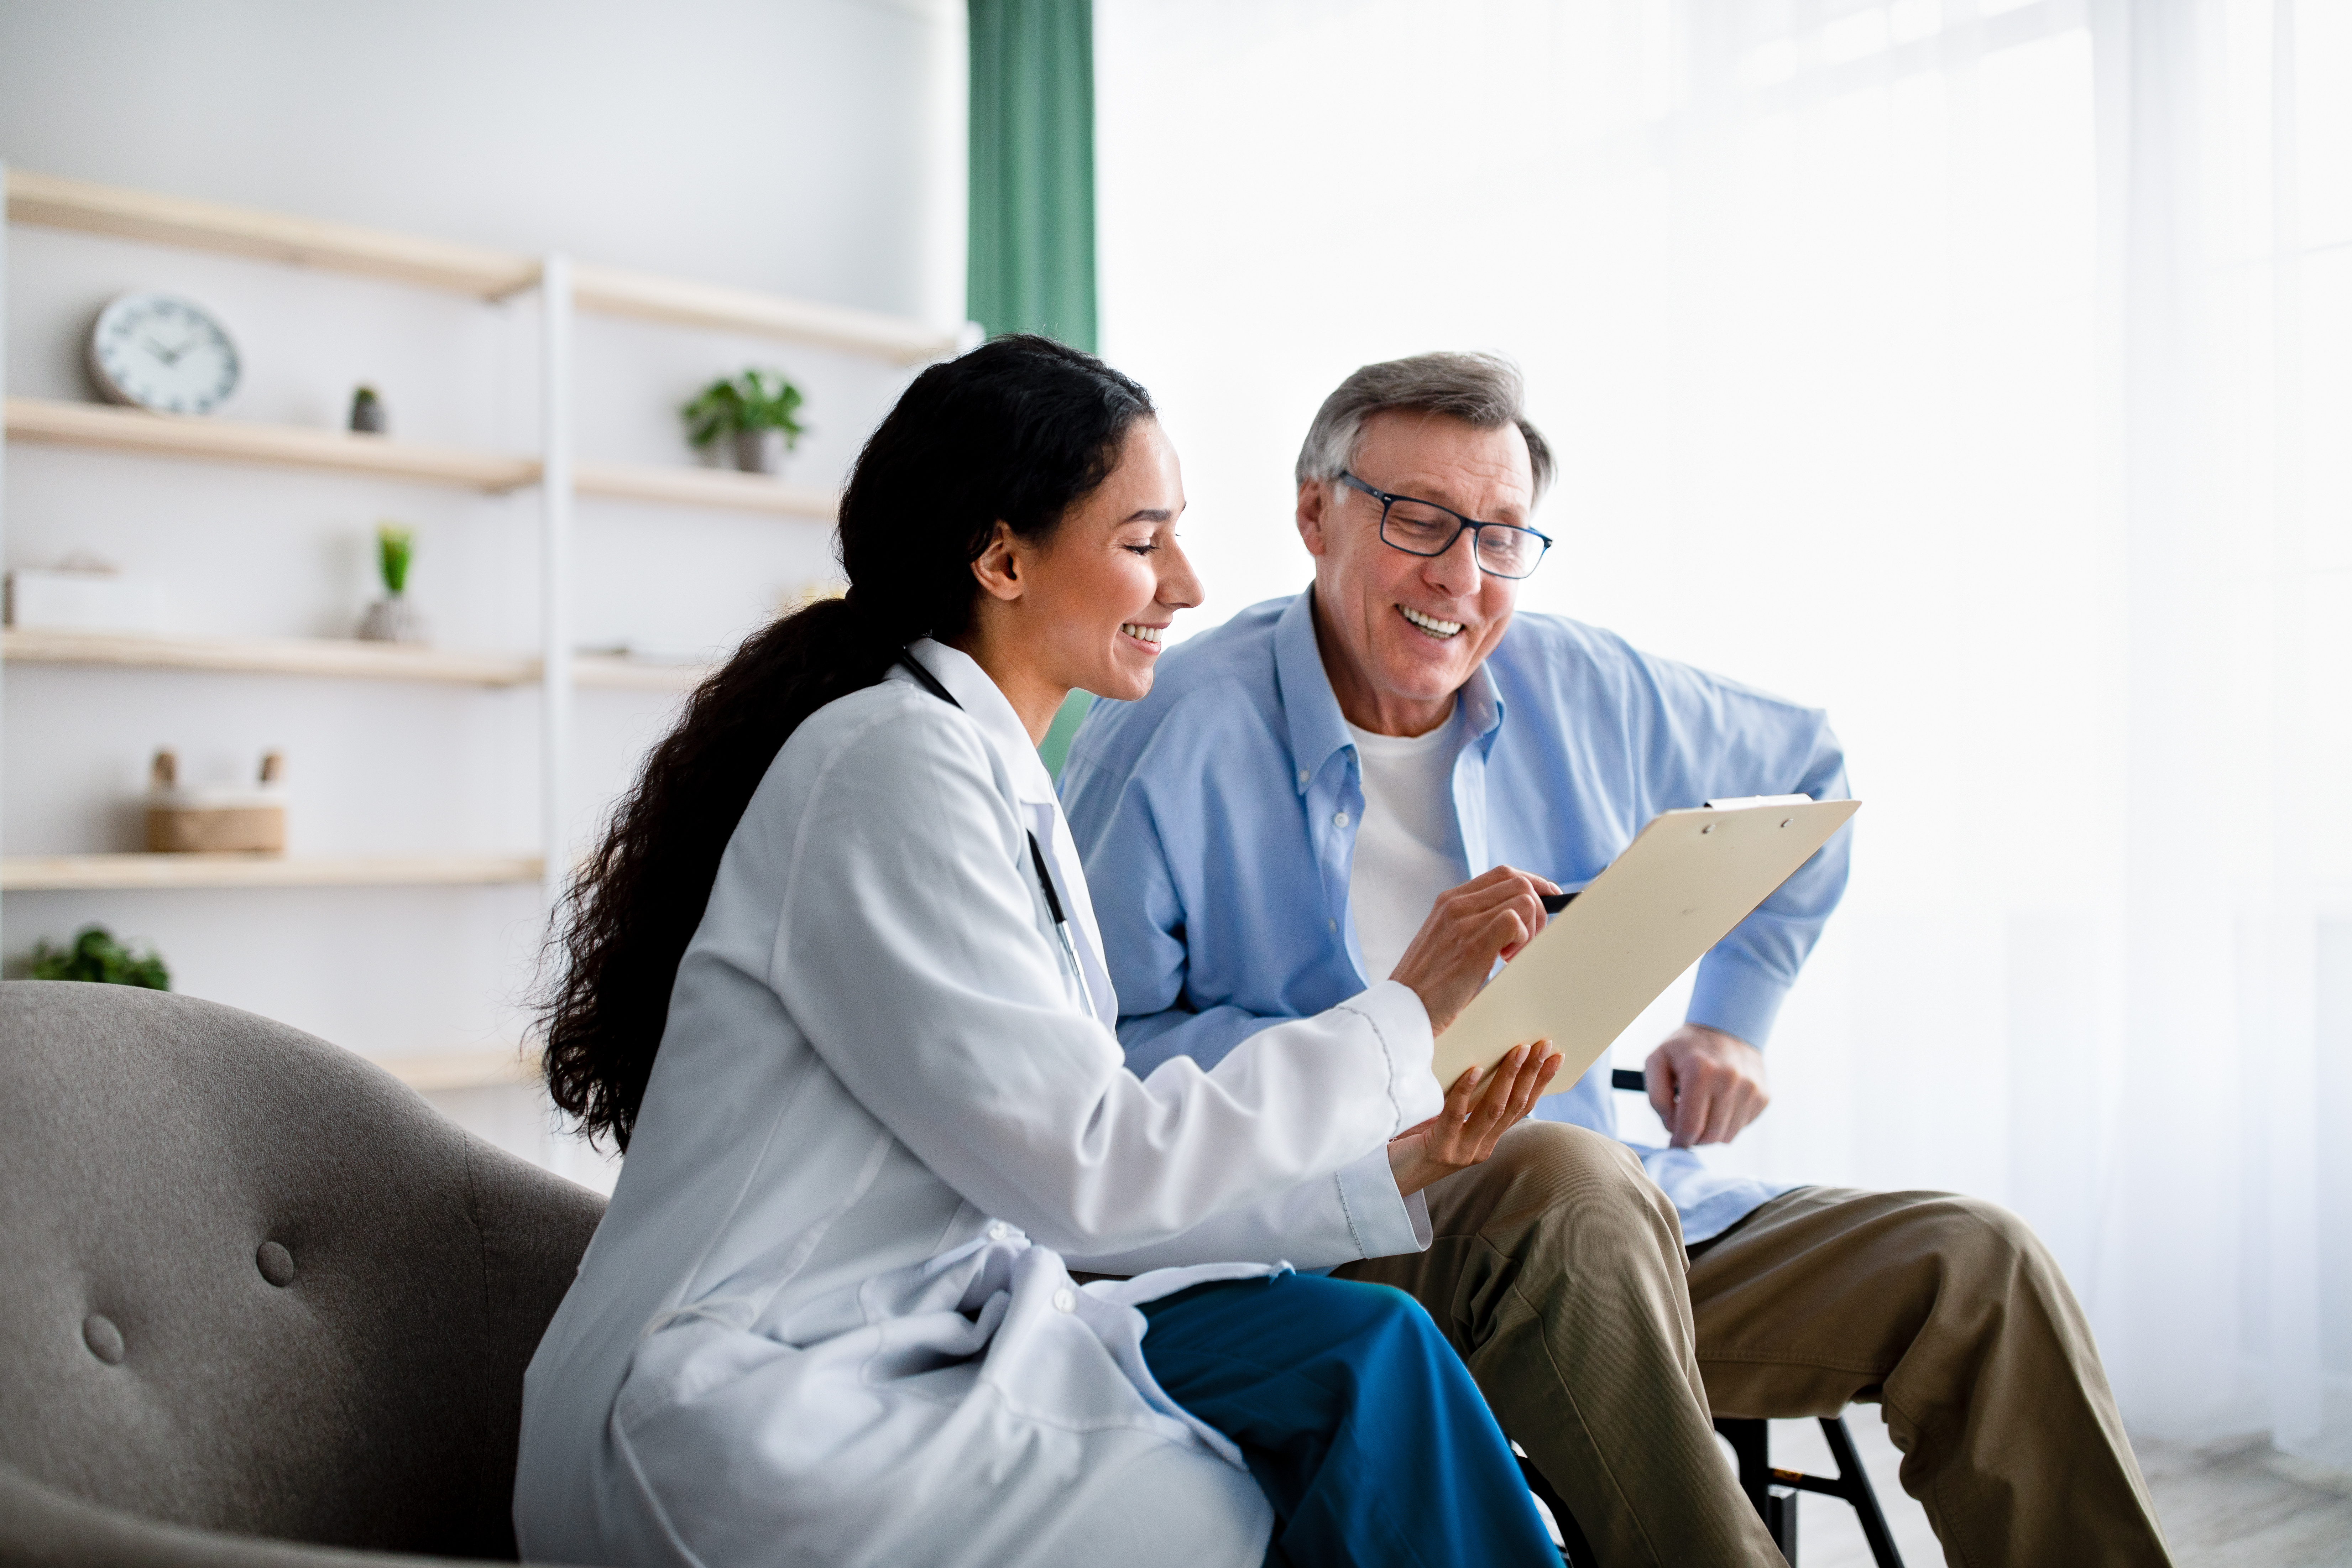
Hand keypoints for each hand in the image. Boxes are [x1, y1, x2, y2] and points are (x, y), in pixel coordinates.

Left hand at [1387, 1042, 1561, 1196]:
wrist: (1388, 1179)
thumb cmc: (1413, 1142)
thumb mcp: (1447, 1120)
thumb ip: (1467, 1101)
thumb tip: (1482, 1058)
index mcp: (1487, 1140)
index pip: (1522, 1108)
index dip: (1541, 1082)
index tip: (1556, 1056)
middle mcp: (1480, 1148)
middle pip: (1514, 1106)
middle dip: (1532, 1073)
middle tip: (1544, 1045)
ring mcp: (1462, 1150)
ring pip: (1493, 1110)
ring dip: (1508, 1077)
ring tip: (1518, 1050)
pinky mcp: (1439, 1150)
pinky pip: (1455, 1116)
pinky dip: (1466, 1090)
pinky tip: (1474, 1069)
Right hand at [1388, 865, 1559, 1032]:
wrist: (1402, 1009)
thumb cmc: (1427, 984)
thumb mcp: (1444, 942)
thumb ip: (1469, 924)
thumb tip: (1510, 921)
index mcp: (1449, 901)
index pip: (1503, 874)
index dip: (1534, 883)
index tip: (1549, 899)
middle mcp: (1455, 904)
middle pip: (1519, 882)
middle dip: (1538, 910)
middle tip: (1526, 942)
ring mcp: (1463, 922)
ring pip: (1523, 899)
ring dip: (1531, 928)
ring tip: (1511, 955)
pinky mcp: (1473, 944)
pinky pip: (1515, 921)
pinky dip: (1523, 940)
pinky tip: (1506, 960)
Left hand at [1645, 1023, 1769, 1146]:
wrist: (1727, 1026)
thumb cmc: (1686, 1048)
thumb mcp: (1657, 1061)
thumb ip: (1656, 1097)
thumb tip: (1671, 1128)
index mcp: (1700, 1072)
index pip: (1691, 1126)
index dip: (1679, 1142)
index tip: (1674, 1144)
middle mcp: (1730, 1080)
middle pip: (1710, 1136)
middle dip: (1694, 1139)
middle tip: (1686, 1129)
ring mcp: (1751, 1089)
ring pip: (1727, 1136)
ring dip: (1711, 1133)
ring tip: (1702, 1113)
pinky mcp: (1763, 1095)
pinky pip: (1742, 1126)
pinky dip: (1727, 1123)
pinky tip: (1720, 1104)